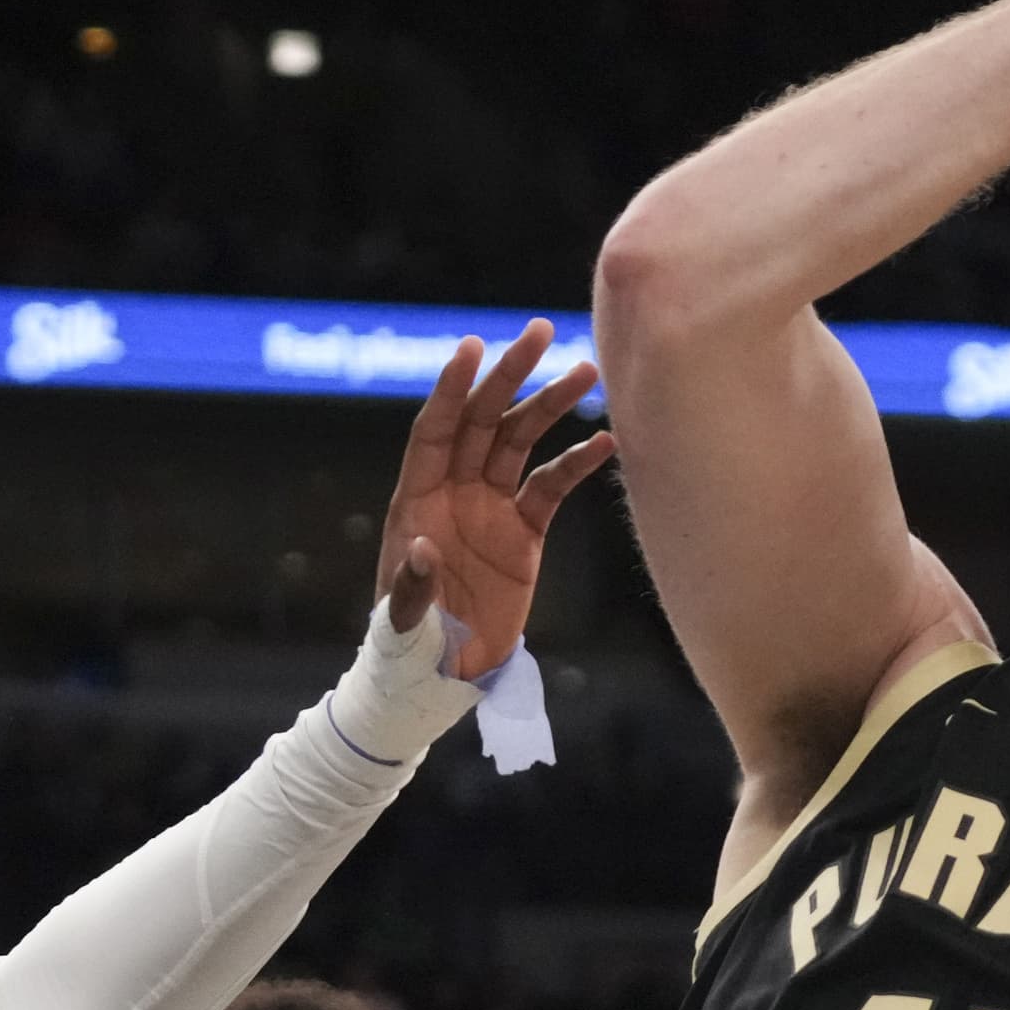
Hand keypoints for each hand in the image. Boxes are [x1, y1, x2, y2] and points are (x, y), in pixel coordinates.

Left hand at [375, 320, 613, 679]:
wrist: (441, 677)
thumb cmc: (408, 649)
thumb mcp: (402, 625)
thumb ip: (412, 588)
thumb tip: (423, 550)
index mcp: (417, 501)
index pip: (435, 430)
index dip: (452, 389)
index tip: (471, 348)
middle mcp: (454, 492)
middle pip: (484, 420)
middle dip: (510, 375)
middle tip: (540, 331)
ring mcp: (492, 507)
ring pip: (522, 441)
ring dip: (552, 405)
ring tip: (588, 371)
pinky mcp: (525, 533)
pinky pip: (553, 487)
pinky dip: (578, 463)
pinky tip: (607, 441)